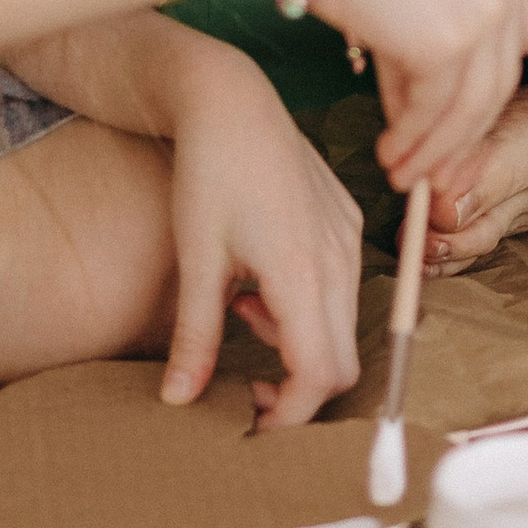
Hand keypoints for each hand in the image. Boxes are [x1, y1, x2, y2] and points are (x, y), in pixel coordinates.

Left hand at [159, 57, 369, 427]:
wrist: (231, 99)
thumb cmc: (208, 174)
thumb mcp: (196, 260)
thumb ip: (195, 336)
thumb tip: (180, 401)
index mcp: (302, 273)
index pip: (318, 375)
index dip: (290, 417)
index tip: (252, 428)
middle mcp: (338, 258)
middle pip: (342, 361)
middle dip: (300, 390)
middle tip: (249, 390)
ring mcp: (347, 237)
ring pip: (343, 325)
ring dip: (300, 344)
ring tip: (241, 315)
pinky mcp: (345, 220)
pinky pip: (341, 288)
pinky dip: (307, 309)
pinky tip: (259, 285)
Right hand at [316, 0, 527, 193]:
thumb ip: (427, 41)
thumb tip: (417, 113)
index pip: (524, 41)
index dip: (490, 85)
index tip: (460, 119)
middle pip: (500, 82)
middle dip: (463, 134)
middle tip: (435, 171)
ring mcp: (485, 13)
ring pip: (471, 108)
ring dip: (435, 149)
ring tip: (402, 175)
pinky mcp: (450, 43)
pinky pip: (435, 111)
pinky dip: (412, 140)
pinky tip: (387, 154)